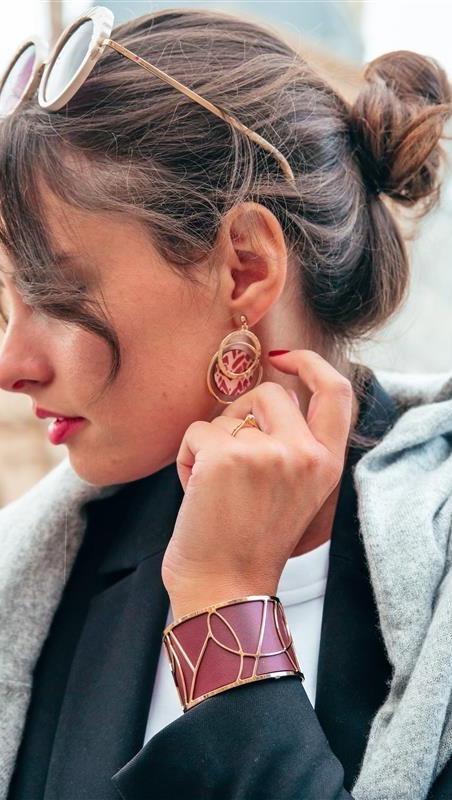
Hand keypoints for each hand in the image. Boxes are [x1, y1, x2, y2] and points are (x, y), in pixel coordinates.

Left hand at [162, 350, 352, 618]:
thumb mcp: (297, 494)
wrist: (224, 591)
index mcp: (327, 464)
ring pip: (227, 417)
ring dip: (211, 446)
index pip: (336, 392)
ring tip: (213, 489)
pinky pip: (196, 432)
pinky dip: (186, 457)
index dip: (310, 363)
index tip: (283, 357)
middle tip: (227, 452)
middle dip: (240, 412)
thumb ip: (294, 447)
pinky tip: (194, 491)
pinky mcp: (226, 458)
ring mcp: (267, 454)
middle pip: (269, 393)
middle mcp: (305, 454)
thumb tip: (268, 397)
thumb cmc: (250, 544)